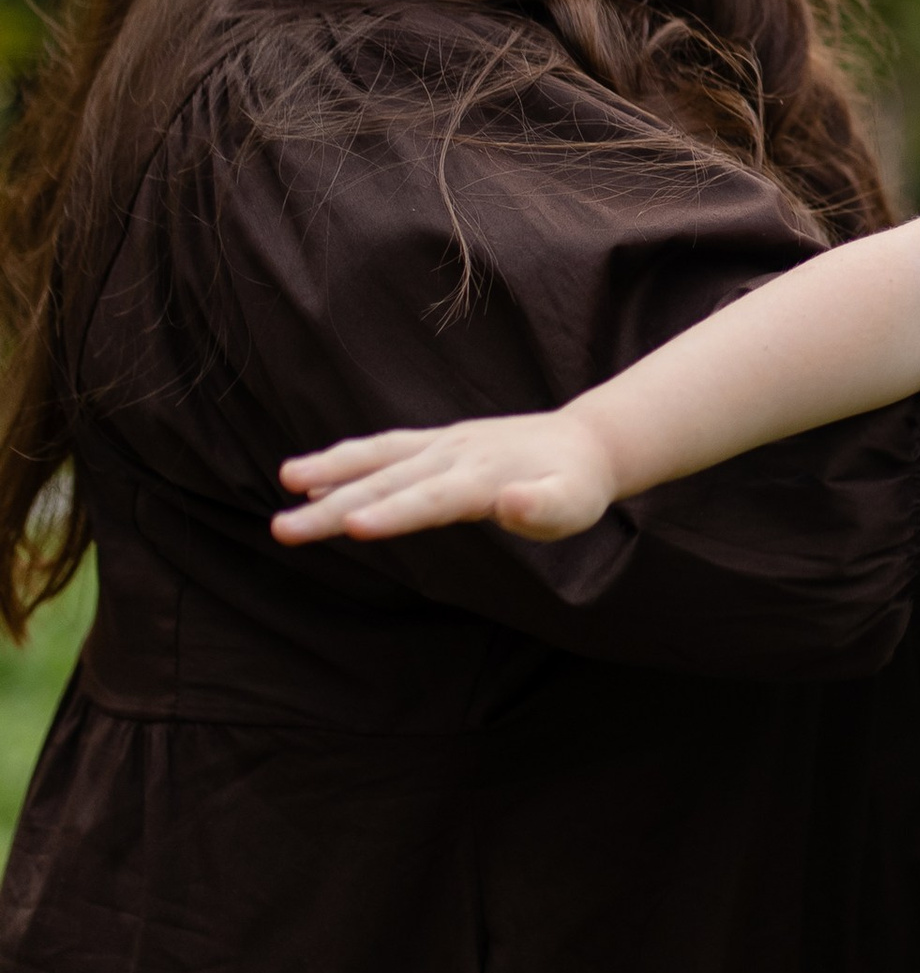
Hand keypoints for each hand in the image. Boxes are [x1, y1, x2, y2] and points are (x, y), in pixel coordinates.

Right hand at [272, 407, 618, 544]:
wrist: (586, 442)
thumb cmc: (578, 486)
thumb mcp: (575, 504)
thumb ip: (543, 507)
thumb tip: (511, 504)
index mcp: (484, 477)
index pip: (430, 500)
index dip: (392, 514)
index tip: (351, 527)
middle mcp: (455, 454)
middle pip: (386, 482)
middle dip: (333, 507)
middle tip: (281, 530)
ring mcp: (443, 444)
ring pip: (377, 456)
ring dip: (330, 470)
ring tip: (284, 482)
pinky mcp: (437, 443)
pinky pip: (384, 449)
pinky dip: (347, 460)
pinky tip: (310, 481)